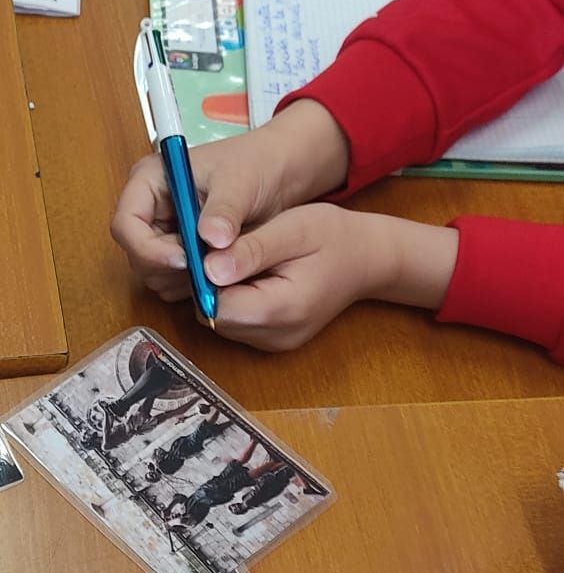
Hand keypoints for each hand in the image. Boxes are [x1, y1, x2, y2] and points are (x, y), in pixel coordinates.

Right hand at [110, 101, 348, 301]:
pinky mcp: (179, 251)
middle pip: (136, 254)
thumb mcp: (240, 182)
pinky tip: (221, 269)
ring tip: (220, 264)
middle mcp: (150, 208)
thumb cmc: (255, 164)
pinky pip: (172, 280)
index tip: (184, 259)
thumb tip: (210, 238)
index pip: (126, 224)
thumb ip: (224, 211)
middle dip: (169, 267)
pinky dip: (193, 284)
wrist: (279, 174)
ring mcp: (164, 232)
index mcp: (150, 181)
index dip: (148, 248)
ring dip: (182, 279)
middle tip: (209, 266)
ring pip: (153, 272)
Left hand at [205, 206, 458, 351]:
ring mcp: (273, 343)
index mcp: (281, 310)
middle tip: (229, 248)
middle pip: (214, 316)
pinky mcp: (272, 339)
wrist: (369, 260)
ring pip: (221, 320)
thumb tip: (208, 268)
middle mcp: (275, 336)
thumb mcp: (293, 229)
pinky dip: (235, 298)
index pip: (215, 305)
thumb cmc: (334, 237)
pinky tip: (252, 274)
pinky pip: (236, 322)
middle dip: (210, 283)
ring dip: (221, 290)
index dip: (204, 276)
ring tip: (244, 258)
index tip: (213, 246)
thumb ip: (251, 250)